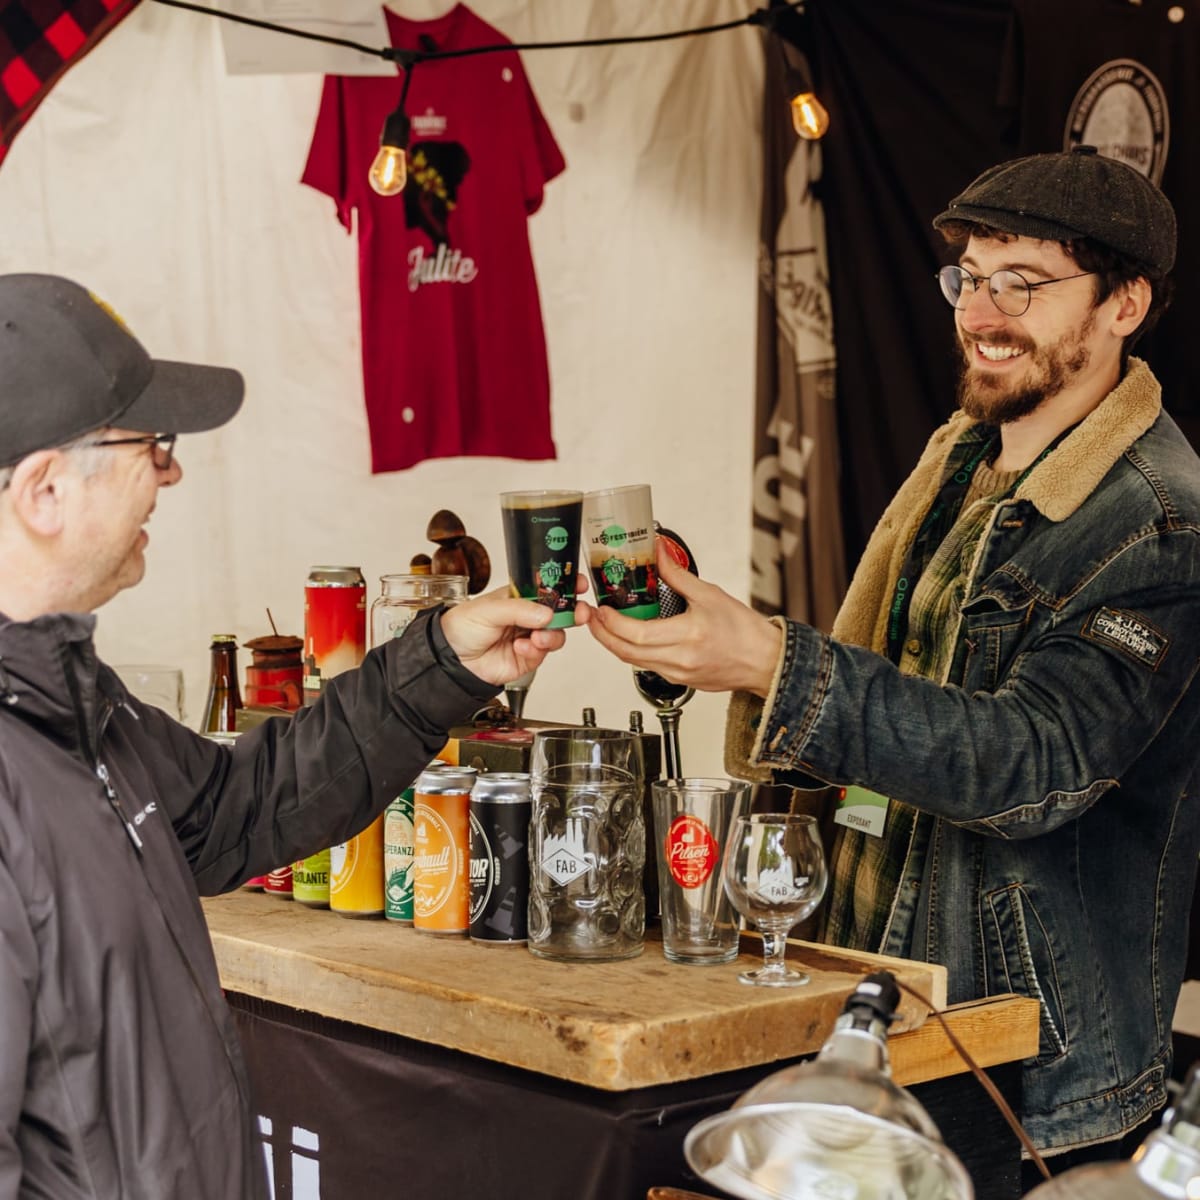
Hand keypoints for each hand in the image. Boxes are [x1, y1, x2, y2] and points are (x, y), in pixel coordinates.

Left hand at [440, 577, 587, 685]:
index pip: (547, 588)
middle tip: (578, 613)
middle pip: (560, 612)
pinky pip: (543, 654)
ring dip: (551, 635)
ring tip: (536, 637)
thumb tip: (546, 612)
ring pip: (556, 635)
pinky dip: (536, 651)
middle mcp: (527, 617)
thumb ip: (518, 609)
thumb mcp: (488, 609)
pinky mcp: (528, 658)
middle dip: (573, 612)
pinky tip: (521, 648)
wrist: (450, 660)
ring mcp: (529, 637)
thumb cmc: (461, 626)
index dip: (564, 585)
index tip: (578, 583)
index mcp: (519, 597)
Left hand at [576, 544, 782, 697]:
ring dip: (615, 645)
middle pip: (626, 653)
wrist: (765, 661)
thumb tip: (659, 551)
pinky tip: (631, 638)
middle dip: (602, 635)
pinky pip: (648, 667)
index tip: (601, 610)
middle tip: (590, 619)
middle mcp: (679, 660)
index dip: (611, 624)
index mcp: (687, 637)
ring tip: (605, 626)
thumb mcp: (710, 595)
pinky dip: (634, 652)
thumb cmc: (745, 632)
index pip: (635, 635)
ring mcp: (678, 674)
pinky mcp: (681, 681)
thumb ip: (677, 575)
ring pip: (634, 663)